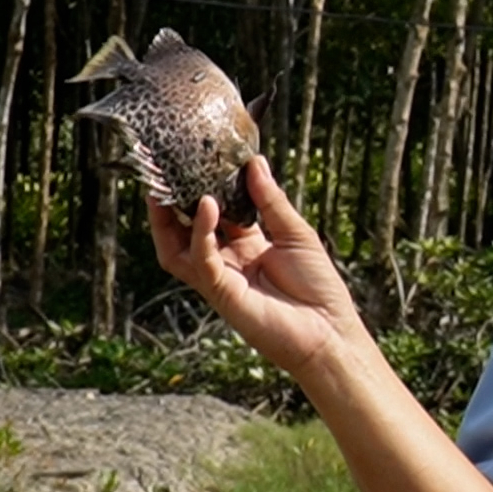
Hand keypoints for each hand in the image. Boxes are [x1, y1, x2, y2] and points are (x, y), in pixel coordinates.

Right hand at [149, 156, 367, 377]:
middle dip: (171, 203)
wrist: (328, 332)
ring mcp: (220, 278)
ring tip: (166, 187)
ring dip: (168, 219)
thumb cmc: (318, 286)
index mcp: (246, 245)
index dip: (204, 188)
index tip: (199, 159)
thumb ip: (271, 200)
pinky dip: (200, 232)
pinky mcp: (222, 292)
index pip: (215, 212)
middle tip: (164, 171)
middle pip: (184, 230)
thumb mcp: (296, 232)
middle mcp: (227, 261)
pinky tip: (207, 206)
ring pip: (177, 248)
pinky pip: (201, 259)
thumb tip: (254, 162)